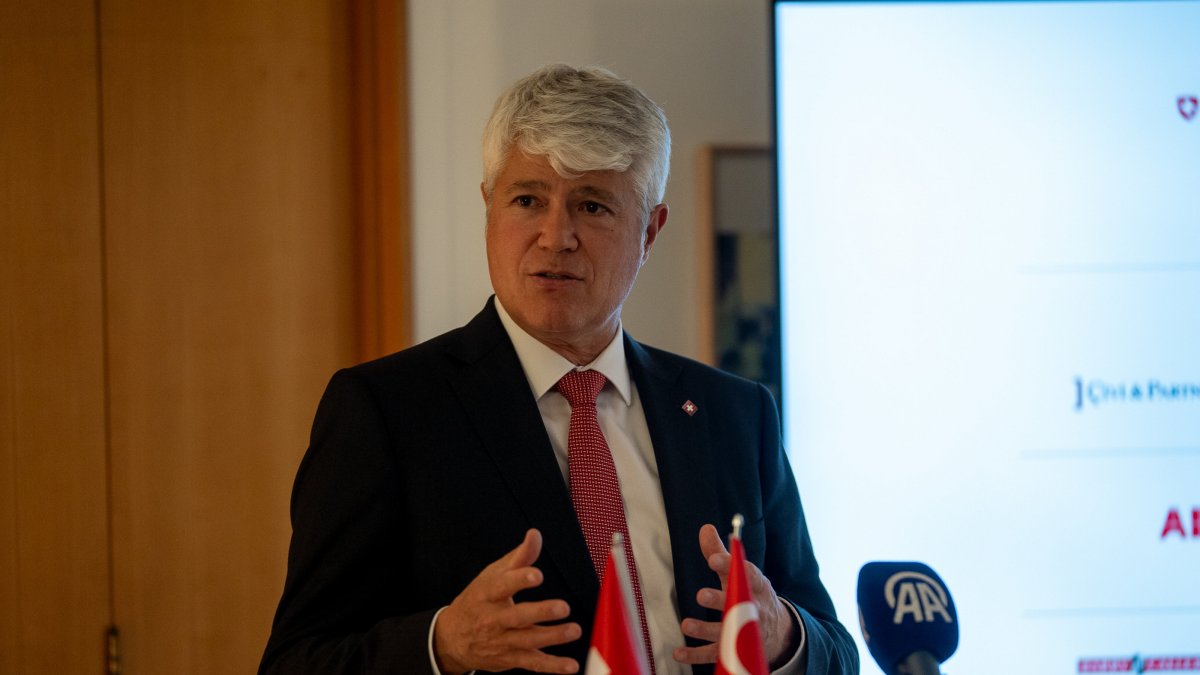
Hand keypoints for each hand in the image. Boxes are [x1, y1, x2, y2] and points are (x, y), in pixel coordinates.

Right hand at [433, 529, 581, 673]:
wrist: (451, 638)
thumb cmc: (478, 600)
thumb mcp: (492, 575)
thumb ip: (519, 557)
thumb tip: (535, 534)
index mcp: (488, 594)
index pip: (502, 585)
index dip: (519, 579)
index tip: (537, 574)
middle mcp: (493, 619)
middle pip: (517, 617)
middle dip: (540, 612)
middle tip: (563, 607)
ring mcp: (501, 641)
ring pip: (527, 641)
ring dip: (552, 637)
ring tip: (574, 630)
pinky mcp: (510, 658)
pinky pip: (532, 663)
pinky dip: (552, 666)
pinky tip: (570, 665)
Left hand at [673, 524, 799, 668]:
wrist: (778, 632)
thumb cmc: (752, 594)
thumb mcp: (741, 574)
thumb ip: (721, 554)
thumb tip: (705, 529)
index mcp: (755, 586)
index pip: (745, 574)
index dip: (729, 566)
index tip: (713, 559)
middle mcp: (751, 609)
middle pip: (737, 605)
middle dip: (720, 600)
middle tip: (701, 595)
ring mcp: (744, 632)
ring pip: (726, 633)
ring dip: (705, 630)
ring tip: (687, 624)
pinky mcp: (735, 651)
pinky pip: (715, 655)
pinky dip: (696, 655)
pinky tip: (679, 652)